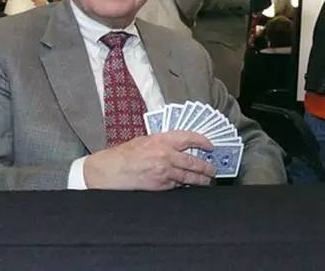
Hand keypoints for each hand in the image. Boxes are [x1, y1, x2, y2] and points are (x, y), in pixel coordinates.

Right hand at [83, 131, 216, 189]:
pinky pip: (178, 187)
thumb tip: (179, 147)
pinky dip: (185, 187)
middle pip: (194, 161)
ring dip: (201, 180)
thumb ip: (163, 143)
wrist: (111, 170)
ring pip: (189, 177)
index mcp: (162, 139)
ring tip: (207, 181)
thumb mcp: (145, 140)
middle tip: (213, 170)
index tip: (211, 146)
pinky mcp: (161, 185)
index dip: (203, 141)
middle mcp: (166, 155)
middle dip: (207, 167)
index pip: (189, 138)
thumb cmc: (125, 154)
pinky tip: (190, 188)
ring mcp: (165, 171)